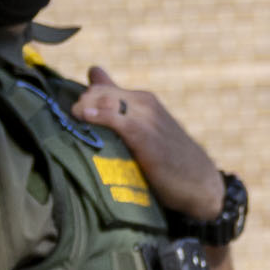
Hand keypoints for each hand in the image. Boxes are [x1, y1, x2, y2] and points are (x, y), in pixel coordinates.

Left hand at [69, 67, 228, 225]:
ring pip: (105, 100)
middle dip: (79, 105)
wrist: (200, 183)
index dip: (82, 99)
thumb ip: (121, 114)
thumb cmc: (170, 160)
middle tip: (69, 125)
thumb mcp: (146, 132)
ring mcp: (146, 117)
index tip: (71, 119)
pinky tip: (85, 118)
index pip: (101, 85)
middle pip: (99, 92)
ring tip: (72, 123)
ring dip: (84, 108)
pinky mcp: (146, 135)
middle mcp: (144, 103)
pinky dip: (98, 115)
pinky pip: (116, 117)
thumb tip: (95, 91)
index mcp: (143, 100)